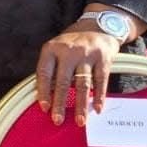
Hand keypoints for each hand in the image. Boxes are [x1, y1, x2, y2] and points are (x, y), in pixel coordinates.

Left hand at [35, 6, 141, 125]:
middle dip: (59, 103)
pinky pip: (100, 81)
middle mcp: (68, 51)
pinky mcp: (103, 59)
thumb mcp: (56, 48)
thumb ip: (51, 67)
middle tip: (57, 120)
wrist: (98, 25)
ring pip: (82, 84)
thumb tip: (44, 94)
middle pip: (62, 81)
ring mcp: (86, 55)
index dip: (43, 91)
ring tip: (79, 120)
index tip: (44, 107)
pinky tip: (97, 109)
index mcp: (51, 49)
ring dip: (80, 104)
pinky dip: (99, 97)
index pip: (44, 72)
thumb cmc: (72, 42)